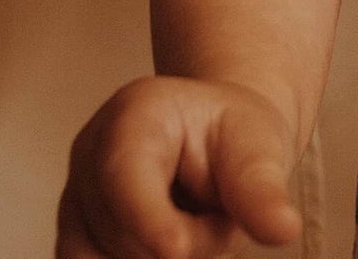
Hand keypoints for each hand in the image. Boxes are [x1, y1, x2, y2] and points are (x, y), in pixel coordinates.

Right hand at [57, 75, 302, 258]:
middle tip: (216, 208)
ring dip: (161, 256)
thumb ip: (261, 190)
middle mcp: (90, 151)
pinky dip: (139, 257)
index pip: (126, 173)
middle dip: (187, 243)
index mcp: (136, 113)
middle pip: (126, 234)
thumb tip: (284, 230)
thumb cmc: (235, 136)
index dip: (146, 218)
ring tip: (189, 220)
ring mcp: (73, 196)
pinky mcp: (73, 235)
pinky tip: (164, 238)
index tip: (175, 250)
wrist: (212, 141)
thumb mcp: (258, 148)